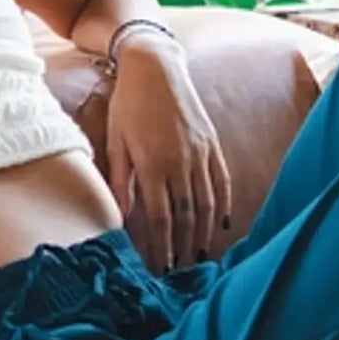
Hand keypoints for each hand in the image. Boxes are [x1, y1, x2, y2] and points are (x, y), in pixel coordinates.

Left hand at [104, 43, 233, 272]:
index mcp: (153, 164)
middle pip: (186, 217)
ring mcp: (200, 153)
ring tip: (199, 257)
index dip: (162, 247)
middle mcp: (181, 162)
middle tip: (180, 273)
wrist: (155, 66)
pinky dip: (223, 205)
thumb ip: (121, 182)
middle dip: (183, 248)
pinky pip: (221, 181)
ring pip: (206, 204)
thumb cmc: (129, 105)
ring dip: (203, 234)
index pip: (160, 218)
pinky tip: (220, 225)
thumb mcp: (116, 142)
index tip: (160, 268)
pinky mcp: (211, 144)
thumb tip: (119, 218)